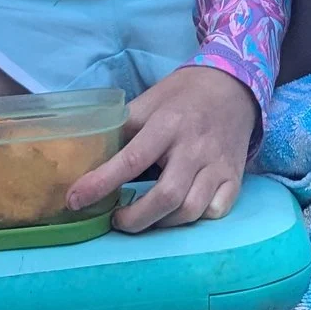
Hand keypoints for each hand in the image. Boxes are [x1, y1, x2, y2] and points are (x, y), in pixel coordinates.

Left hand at [66, 64, 257, 231]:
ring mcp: (218, 164)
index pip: (132, 160)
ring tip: (144, 217)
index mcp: (168, 124)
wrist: (234, 86)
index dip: (101, 183)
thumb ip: (122, 127)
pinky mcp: (234, 177)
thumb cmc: (183, 96)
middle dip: (135, 219)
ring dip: (161, 223)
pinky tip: (180, 212)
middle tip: (117, 219)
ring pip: (191, 210)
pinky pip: (216, 211)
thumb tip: (88, 155)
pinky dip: (196, 219)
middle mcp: (195, 147)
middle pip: (166, 197)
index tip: (75, 200)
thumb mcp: (149, 101)